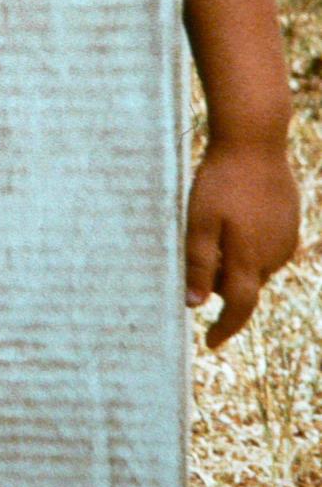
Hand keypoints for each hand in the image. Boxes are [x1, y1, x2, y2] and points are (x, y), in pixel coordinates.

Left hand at [185, 138, 298, 347]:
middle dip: (224, 286)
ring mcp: (287, 240)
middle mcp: (274, 257)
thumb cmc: (220, 182)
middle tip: (200, 260)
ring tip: (217, 231)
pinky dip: (251, 246)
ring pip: (258, 267)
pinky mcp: (292, 224)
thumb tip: (194, 305)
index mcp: (249, 260)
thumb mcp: (198, 222)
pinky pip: (269, 248)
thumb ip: (197, 265)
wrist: (254, 143)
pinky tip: (237, 220)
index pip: (238, 308)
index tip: (210, 343)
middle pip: (245, 287)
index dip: (224, 328)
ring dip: (238, 263)